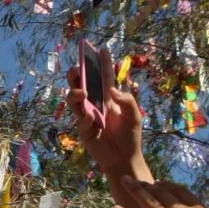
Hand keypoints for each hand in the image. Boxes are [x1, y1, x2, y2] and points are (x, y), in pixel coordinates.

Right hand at [67, 47, 145, 177]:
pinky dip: (85, 119)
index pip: (103, 77)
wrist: (124, 158)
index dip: (102, 63)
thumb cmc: (130, 135)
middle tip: (76, 68)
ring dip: (75, 94)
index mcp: (108, 98)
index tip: (100, 49)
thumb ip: (127, 100)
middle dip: (76, 75)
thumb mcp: (134, 115)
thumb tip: (111, 90)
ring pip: (74, 101)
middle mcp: (95, 104)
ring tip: (82, 92)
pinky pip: (81, 122)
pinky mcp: (83, 130)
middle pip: (81, 85)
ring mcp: (87, 116)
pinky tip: (92, 118)